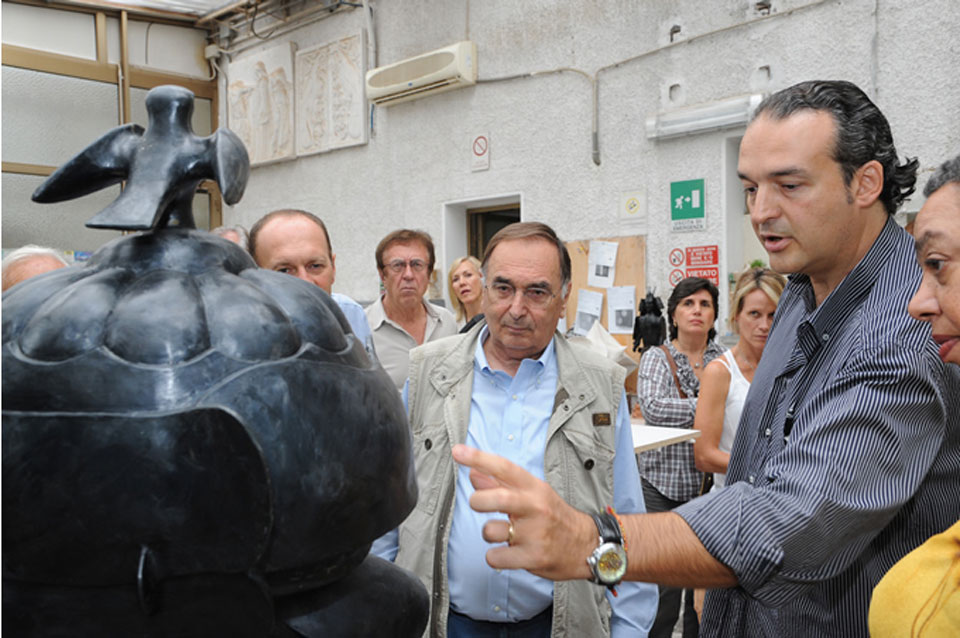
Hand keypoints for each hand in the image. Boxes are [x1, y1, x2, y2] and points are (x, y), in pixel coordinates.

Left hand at [452, 444, 595, 580]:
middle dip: (478, 501)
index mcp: (534, 488)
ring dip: (489, 533)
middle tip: (478, 504)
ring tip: (504, 534)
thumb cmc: (554, 516)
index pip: (504, 468)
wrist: (586, 545)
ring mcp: (535, 533)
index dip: (478, 458)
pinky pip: (495, 557)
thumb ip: (501, 484)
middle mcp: (535, 507)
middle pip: (497, 498)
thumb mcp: (533, 494)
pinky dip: (494, 557)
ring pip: (490, 531)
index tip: (458, 451)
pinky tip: (508, 553)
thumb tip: (473, 472)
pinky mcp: (533, 557)